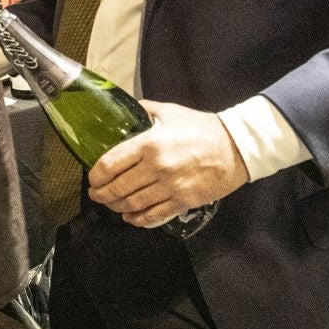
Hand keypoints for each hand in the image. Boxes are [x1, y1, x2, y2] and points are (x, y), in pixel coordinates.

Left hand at [86, 100, 248, 228]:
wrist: (236, 148)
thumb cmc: (203, 128)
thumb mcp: (171, 112)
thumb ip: (145, 110)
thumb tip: (127, 109)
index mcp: (150, 143)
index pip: (110, 164)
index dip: (96, 176)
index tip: (92, 179)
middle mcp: (157, 167)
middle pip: (118, 188)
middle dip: (102, 195)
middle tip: (96, 195)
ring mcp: (170, 187)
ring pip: (133, 204)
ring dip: (117, 207)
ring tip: (111, 205)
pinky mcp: (183, 201)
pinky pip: (154, 215)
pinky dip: (138, 219)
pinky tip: (131, 217)